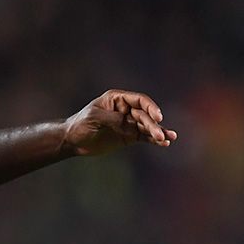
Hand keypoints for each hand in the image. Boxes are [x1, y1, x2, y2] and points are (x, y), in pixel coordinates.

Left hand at [61, 90, 176, 155]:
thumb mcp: (94, 118)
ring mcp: (128, 123)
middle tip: (160, 136)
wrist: (73, 140)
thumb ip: (113, 119)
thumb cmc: (81, 124)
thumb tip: (129, 123)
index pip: (139, 100)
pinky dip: (153, 140)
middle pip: (145, 115)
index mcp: (118, 99)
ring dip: (158, 132)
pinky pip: (144, 137)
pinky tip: (164, 143)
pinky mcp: (128, 136)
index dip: (150, 108)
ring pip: (147, 126)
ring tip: (169, 139)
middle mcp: (126, 109)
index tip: (157, 117)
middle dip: (153, 125)